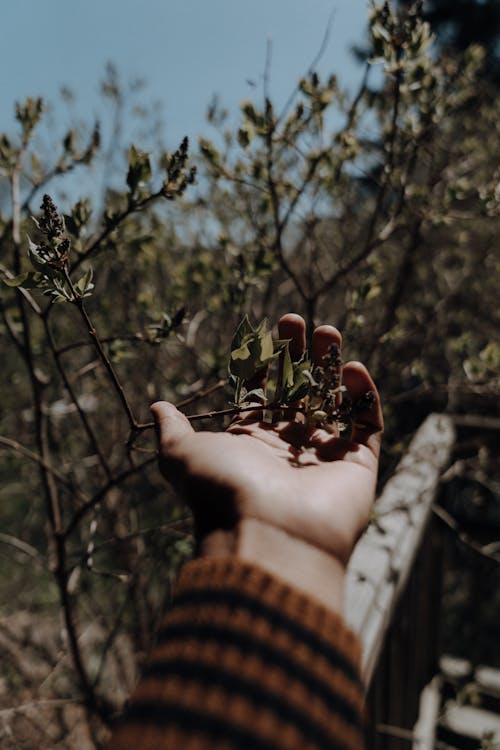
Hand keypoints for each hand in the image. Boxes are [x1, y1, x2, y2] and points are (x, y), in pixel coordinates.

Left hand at [151, 314, 382, 570]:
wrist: (268, 535)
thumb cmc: (221, 489)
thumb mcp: (182, 454)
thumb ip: (173, 429)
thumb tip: (156, 406)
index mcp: (250, 445)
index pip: (261, 394)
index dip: (264, 362)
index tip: (268, 330)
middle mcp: (287, 450)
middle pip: (297, 392)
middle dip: (298, 356)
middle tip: (298, 323)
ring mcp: (324, 457)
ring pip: (333, 402)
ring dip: (331, 367)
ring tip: (328, 330)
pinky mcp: (358, 465)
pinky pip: (367, 424)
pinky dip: (363, 396)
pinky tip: (352, 367)